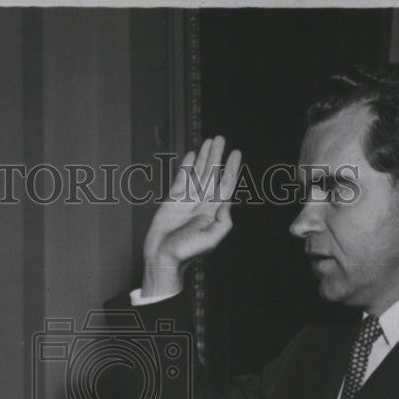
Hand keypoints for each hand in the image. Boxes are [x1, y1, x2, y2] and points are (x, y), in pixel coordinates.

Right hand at [141, 136, 241, 298]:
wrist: (162, 259)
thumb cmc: (186, 253)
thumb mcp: (211, 240)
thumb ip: (223, 221)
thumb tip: (228, 200)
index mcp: (213, 211)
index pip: (225, 184)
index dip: (231, 168)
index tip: (236, 152)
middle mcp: (202, 203)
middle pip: (212, 174)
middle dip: (217, 156)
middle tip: (220, 139)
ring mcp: (187, 200)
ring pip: (198, 173)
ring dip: (203, 157)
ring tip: (208, 142)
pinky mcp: (172, 200)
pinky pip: (181, 179)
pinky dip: (186, 166)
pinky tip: (191, 155)